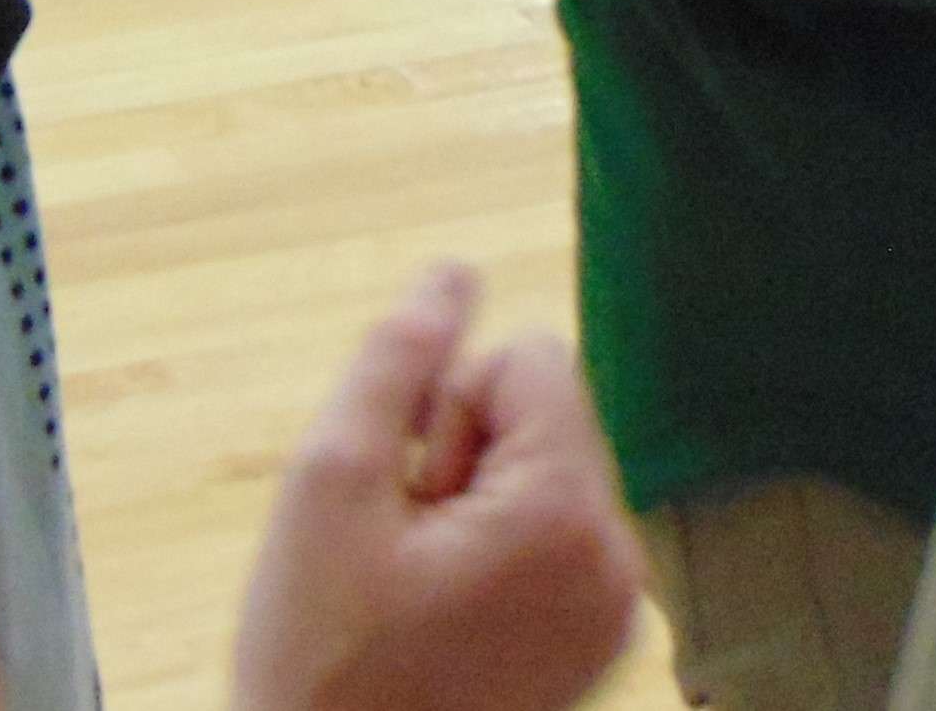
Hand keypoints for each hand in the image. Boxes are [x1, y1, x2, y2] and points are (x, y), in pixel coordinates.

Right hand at [231, 264, 642, 710]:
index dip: (445, 411)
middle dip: (462, 461)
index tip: (405, 498)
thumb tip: (452, 272)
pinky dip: (495, 560)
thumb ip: (396, 361)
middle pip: (545, 416)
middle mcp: (617, 559)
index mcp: (566, 513)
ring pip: (543, 475)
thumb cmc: (318, 663)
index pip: (527, 359)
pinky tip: (438, 624)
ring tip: (413, 594)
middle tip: (399, 556)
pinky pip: (553, 540)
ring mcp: (615, 612)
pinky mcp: (597, 647)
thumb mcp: (328, 487)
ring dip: (472, 511)